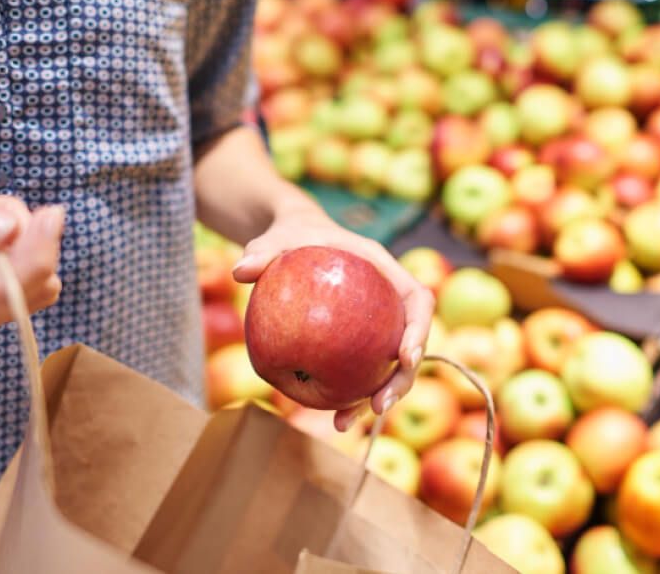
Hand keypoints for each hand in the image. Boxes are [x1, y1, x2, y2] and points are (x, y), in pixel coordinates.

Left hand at [232, 203, 433, 431]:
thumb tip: (240, 271)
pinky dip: (351, 396)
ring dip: (377, 398)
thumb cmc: (291, 236)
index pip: (417, 300)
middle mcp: (388, 301)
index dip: (419, 330)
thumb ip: (263, 251)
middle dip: (402, 379)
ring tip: (344, 423)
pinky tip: (331, 418)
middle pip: (411, 343)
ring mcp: (377, 325)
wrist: (295, 241)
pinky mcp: (361, 343)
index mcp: (384, 270)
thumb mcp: (276, 237)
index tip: (404, 357)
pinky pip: (362, 372)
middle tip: (380, 406)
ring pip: (389, 367)